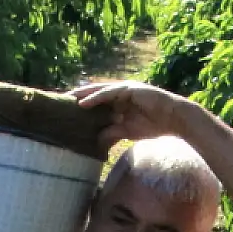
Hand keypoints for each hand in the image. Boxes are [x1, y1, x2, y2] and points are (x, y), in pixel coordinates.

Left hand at [70, 81, 197, 151]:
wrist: (173, 121)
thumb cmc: (153, 126)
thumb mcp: (126, 131)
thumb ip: (111, 133)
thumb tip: (95, 142)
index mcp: (118, 103)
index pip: (95, 103)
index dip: (81, 106)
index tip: (65, 112)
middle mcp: (120, 94)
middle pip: (94, 94)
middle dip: (78, 97)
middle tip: (59, 102)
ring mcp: (125, 90)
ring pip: (99, 91)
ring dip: (83, 94)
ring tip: (67, 99)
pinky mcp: (131, 89)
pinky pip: (110, 92)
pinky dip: (96, 97)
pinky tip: (83, 103)